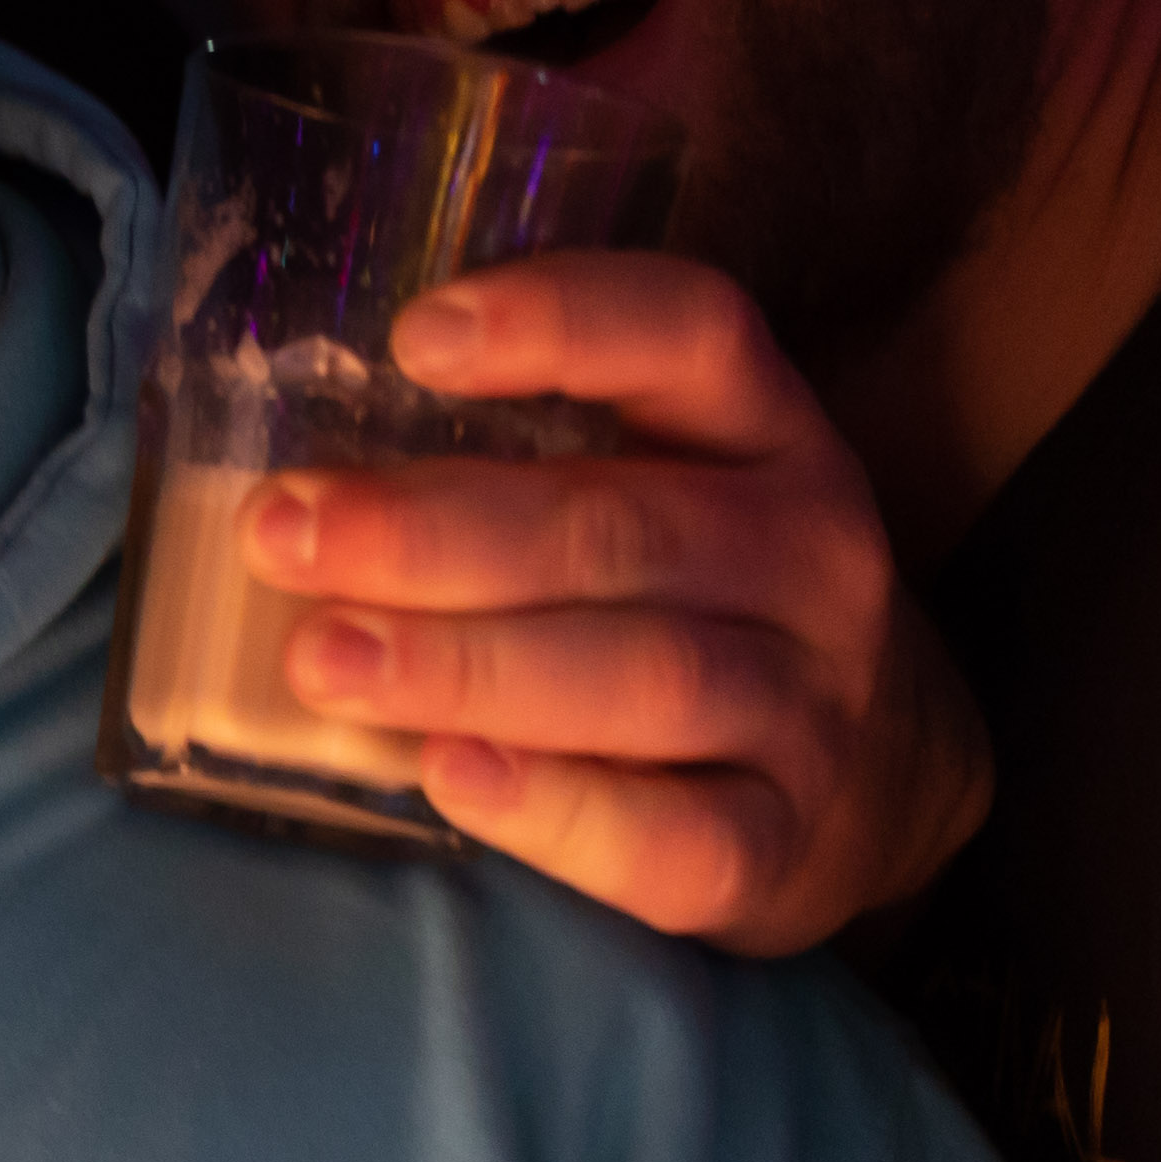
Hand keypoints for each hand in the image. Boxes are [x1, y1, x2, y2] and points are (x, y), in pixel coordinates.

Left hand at [239, 252, 990, 953]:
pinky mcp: (782, 841)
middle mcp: (809, 557)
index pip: (693, 336)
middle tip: (285, 535)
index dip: (563, 320)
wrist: (875, 782)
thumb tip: (289, 487)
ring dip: (466, 666)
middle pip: (623, 529)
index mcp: (765, 436)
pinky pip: (673, 835)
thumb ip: (511, 466)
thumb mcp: (651, 493)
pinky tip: (449, 775)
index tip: (415, 337)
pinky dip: (554, 809)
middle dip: (433, 533)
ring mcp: (811, 706)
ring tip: (323, 659)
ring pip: (646, 677)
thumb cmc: (689, 607)